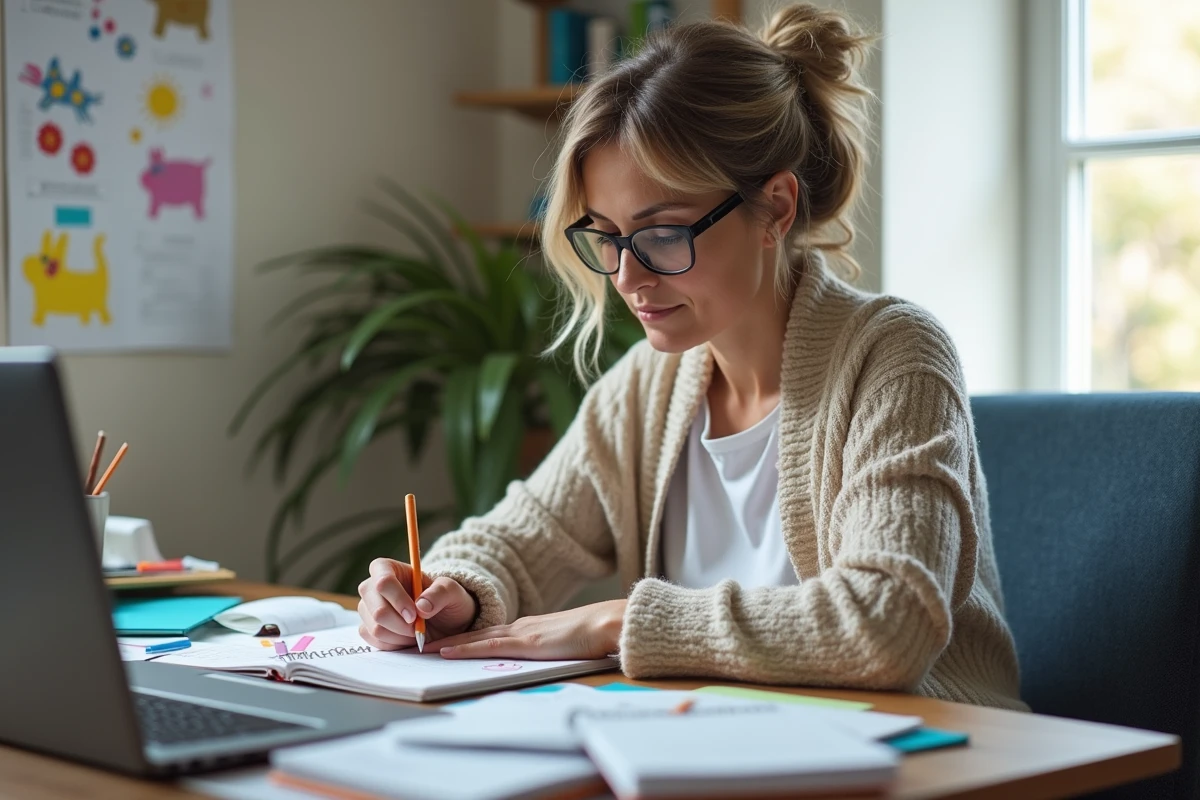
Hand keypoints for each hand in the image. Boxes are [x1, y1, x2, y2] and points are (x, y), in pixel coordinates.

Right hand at [357, 558, 476, 650]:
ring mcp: (367, 609)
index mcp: (387, 568)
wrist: (443, 622)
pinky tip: (406, 637)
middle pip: (377, 610)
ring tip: (415, 630)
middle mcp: (371, 587)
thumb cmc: (445, 600)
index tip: (414, 615)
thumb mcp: (452, 592)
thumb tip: (421, 606)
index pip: (383, 582)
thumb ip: (440, 593)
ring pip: (376, 628)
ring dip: (400, 635)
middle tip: (418, 627)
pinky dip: (395, 644)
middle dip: (401, 624)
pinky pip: (375, 641)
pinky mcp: (366, 628)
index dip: (398, 600)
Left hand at [434, 599, 626, 660]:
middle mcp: (521, 627)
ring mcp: (522, 633)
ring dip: (450, 643)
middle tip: (422, 644)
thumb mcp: (568, 644)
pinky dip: (465, 649)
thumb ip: (553, 650)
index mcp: (531, 628)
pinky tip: (448, 652)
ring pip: (477, 638)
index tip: (445, 643)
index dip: (466, 639)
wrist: (609, 623)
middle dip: (449, 639)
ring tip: (424, 648)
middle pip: (477, 634)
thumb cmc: (596, 635)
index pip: (490, 635)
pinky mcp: (526, 643)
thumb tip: (547, 660)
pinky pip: (488, 647)